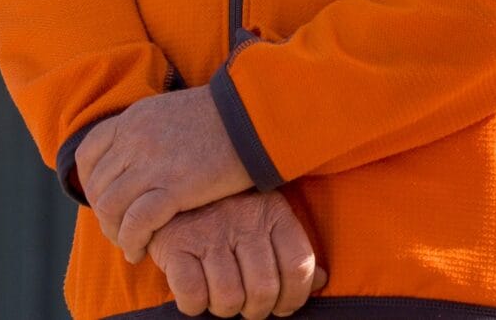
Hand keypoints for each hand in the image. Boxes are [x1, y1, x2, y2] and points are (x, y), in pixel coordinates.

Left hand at [76, 87, 252, 261]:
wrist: (257, 115)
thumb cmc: (227, 115)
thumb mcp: (175, 111)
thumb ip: (151, 131)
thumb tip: (141, 158)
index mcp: (134, 118)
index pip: (89, 153)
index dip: (90, 182)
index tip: (106, 199)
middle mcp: (134, 138)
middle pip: (98, 185)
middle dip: (105, 213)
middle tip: (121, 228)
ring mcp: (151, 163)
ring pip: (109, 207)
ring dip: (115, 231)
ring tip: (130, 243)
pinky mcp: (173, 187)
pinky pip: (135, 223)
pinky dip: (131, 242)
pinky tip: (139, 251)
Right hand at [150, 191, 325, 317]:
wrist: (174, 188)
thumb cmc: (227, 213)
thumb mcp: (265, 219)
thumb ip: (291, 250)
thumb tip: (321, 281)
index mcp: (273, 211)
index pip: (298, 265)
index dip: (295, 297)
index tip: (284, 306)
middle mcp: (243, 219)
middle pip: (264, 289)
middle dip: (258, 309)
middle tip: (249, 305)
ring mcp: (209, 231)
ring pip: (229, 298)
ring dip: (226, 309)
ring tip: (223, 297)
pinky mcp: (176, 245)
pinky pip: (193, 295)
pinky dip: (195, 305)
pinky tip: (198, 293)